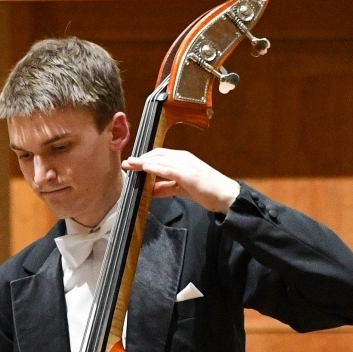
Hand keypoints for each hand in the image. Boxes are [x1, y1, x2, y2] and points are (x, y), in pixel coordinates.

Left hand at [122, 148, 239, 212]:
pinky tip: (145, 168)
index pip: (159, 156)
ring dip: (143, 162)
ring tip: (130, 165)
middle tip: (126, 163)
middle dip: (140, 159)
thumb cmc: (206, 191)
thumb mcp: (182, 189)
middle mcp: (183, 159)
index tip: (131, 163)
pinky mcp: (188, 174)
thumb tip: (151, 191)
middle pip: (157, 155)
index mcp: (182, 160)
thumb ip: (167, 188)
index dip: (144, 159)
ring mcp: (186, 165)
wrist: (225, 196)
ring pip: (160, 160)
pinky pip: (168, 169)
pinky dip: (156, 168)